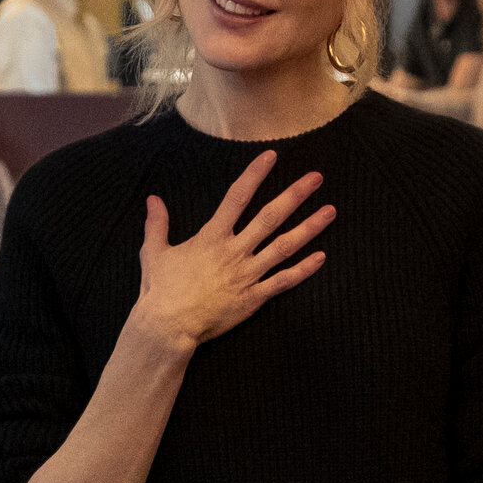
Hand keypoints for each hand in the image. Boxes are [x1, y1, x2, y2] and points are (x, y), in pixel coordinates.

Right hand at [128, 151, 333, 355]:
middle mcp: (234, 251)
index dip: (254, 174)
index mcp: (211, 237)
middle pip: (270, 217)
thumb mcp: (154, 252)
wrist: (168, 327)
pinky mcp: (253, 298)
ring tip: (330, 211)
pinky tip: (321, 257)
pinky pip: (283, 281)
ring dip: (309, 228)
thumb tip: (153, 199)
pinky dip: (303, 270)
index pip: (237, 197)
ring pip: (284, 246)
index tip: (271, 156)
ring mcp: (247, 275)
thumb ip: (157, 224)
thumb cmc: (160, 290)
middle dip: (295, 195)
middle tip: (316, 178)